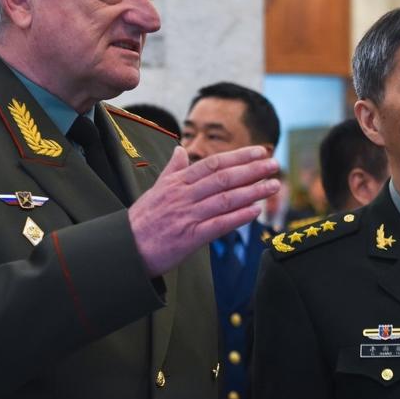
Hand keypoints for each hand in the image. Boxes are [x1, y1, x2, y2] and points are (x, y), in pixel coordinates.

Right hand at [129, 145, 279, 277]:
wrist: (125, 249)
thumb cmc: (142, 220)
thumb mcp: (155, 189)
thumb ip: (172, 169)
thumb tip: (180, 149)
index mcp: (177, 182)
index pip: (213, 163)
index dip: (238, 156)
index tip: (259, 151)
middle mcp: (184, 196)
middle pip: (223, 178)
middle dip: (252, 170)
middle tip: (274, 164)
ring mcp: (187, 216)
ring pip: (225, 199)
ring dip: (252, 191)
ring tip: (272, 185)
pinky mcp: (189, 238)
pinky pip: (218, 225)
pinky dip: (238, 217)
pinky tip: (255, 211)